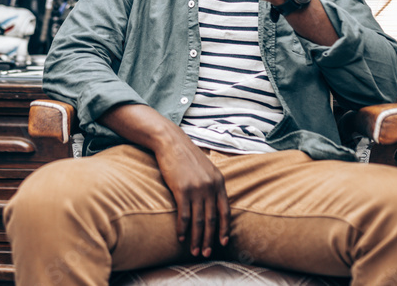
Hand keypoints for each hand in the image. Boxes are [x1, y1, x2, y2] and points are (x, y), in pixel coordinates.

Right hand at [98, 104, 229, 256]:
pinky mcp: (182, 190)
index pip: (225, 211)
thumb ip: (212, 184)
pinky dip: (182, 228)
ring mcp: (197, 189)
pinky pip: (184, 215)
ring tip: (194, 251)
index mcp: (219, 182)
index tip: (223, 243)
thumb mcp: (206, 168)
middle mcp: (210, 187)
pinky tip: (180, 237)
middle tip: (206, 254)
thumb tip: (213, 202)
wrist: (171, 142)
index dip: (225, 229)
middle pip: (212, 220)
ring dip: (196, 238)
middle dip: (210, 240)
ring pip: (199, 221)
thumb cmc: (186, 155)